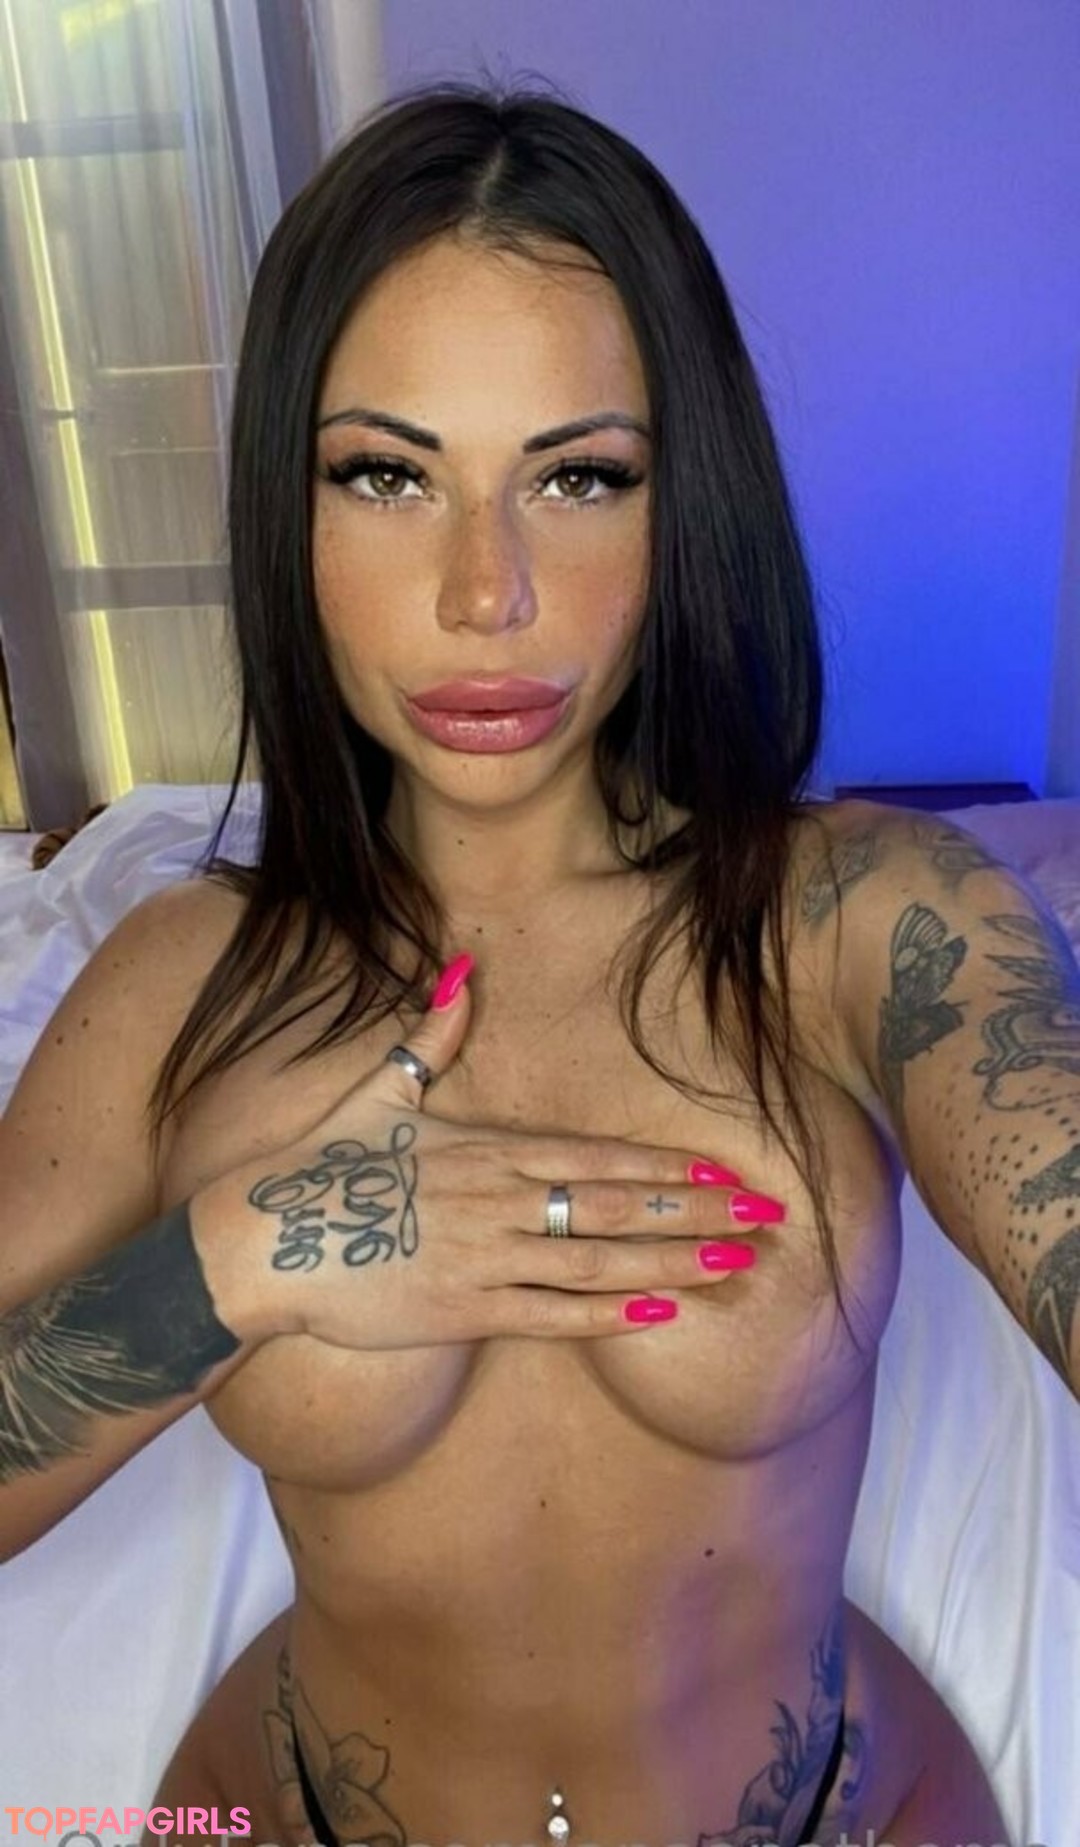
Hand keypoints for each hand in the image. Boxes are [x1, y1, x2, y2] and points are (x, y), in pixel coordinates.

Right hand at [196, 956, 784, 1351]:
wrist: (262, 1243)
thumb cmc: (324, 1163)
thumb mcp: (381, 1089)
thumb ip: (433, 1034)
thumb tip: (460, 967)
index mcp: (486, 1148)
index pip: (596, 1158)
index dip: (665, 1167)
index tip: (725, 1171)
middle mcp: (497, 1201)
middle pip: (616, 1208)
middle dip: (696, 1212)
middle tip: (766, 1218)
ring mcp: (483, 1259)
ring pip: (597, 1263)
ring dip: (672, 1262)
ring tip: (736, 1264)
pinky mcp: (462, 1311)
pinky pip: (549, 1312)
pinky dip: (606, 1314)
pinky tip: (659, 1310)